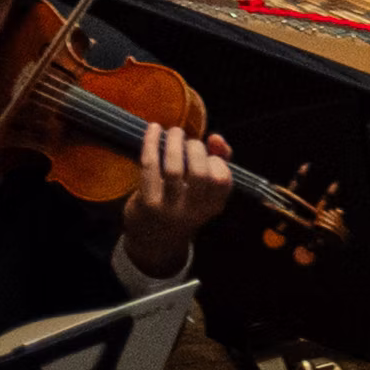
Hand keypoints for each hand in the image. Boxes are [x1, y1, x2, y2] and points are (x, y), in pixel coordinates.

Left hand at [117, 118, 239, 256]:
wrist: (154, 241)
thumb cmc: (184, 205)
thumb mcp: (207, 191)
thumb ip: (219, 161)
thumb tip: (216, 138)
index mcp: (212, 207)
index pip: (222, 180)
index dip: (217, 162)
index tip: (207, 156)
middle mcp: (192, 211)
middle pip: (199, 172)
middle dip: (195, 148)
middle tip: (188, 141)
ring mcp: (168, 208)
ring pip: (174, 168)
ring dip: (174, 141)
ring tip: (173, 131)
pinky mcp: (146, 203)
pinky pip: (150, 166)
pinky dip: (151, 143)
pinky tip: (153, 129)